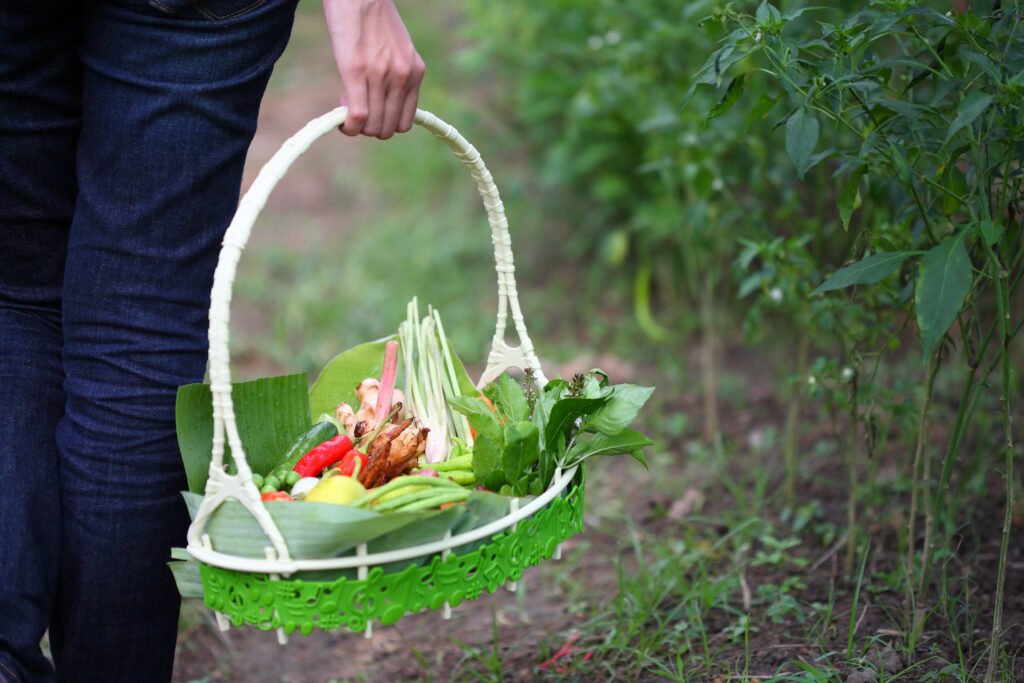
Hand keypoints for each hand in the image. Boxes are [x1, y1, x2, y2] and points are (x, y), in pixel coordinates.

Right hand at [323, 0, 424, 138]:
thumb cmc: (372, 17)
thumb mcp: (396, 47)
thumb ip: (395, 72)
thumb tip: (381, 100)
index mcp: (415, 71)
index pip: (406, 121)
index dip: (385, 124)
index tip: (371, 112)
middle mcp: (403, 76)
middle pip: (388, 128)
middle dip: (369, 127)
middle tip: (354, 108)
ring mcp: (382, 75)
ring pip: (372, 126)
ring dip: (356, 126)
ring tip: (346, 104)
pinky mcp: (357, 71)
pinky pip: (357, 116)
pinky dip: (347, 125)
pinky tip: (340, 118)